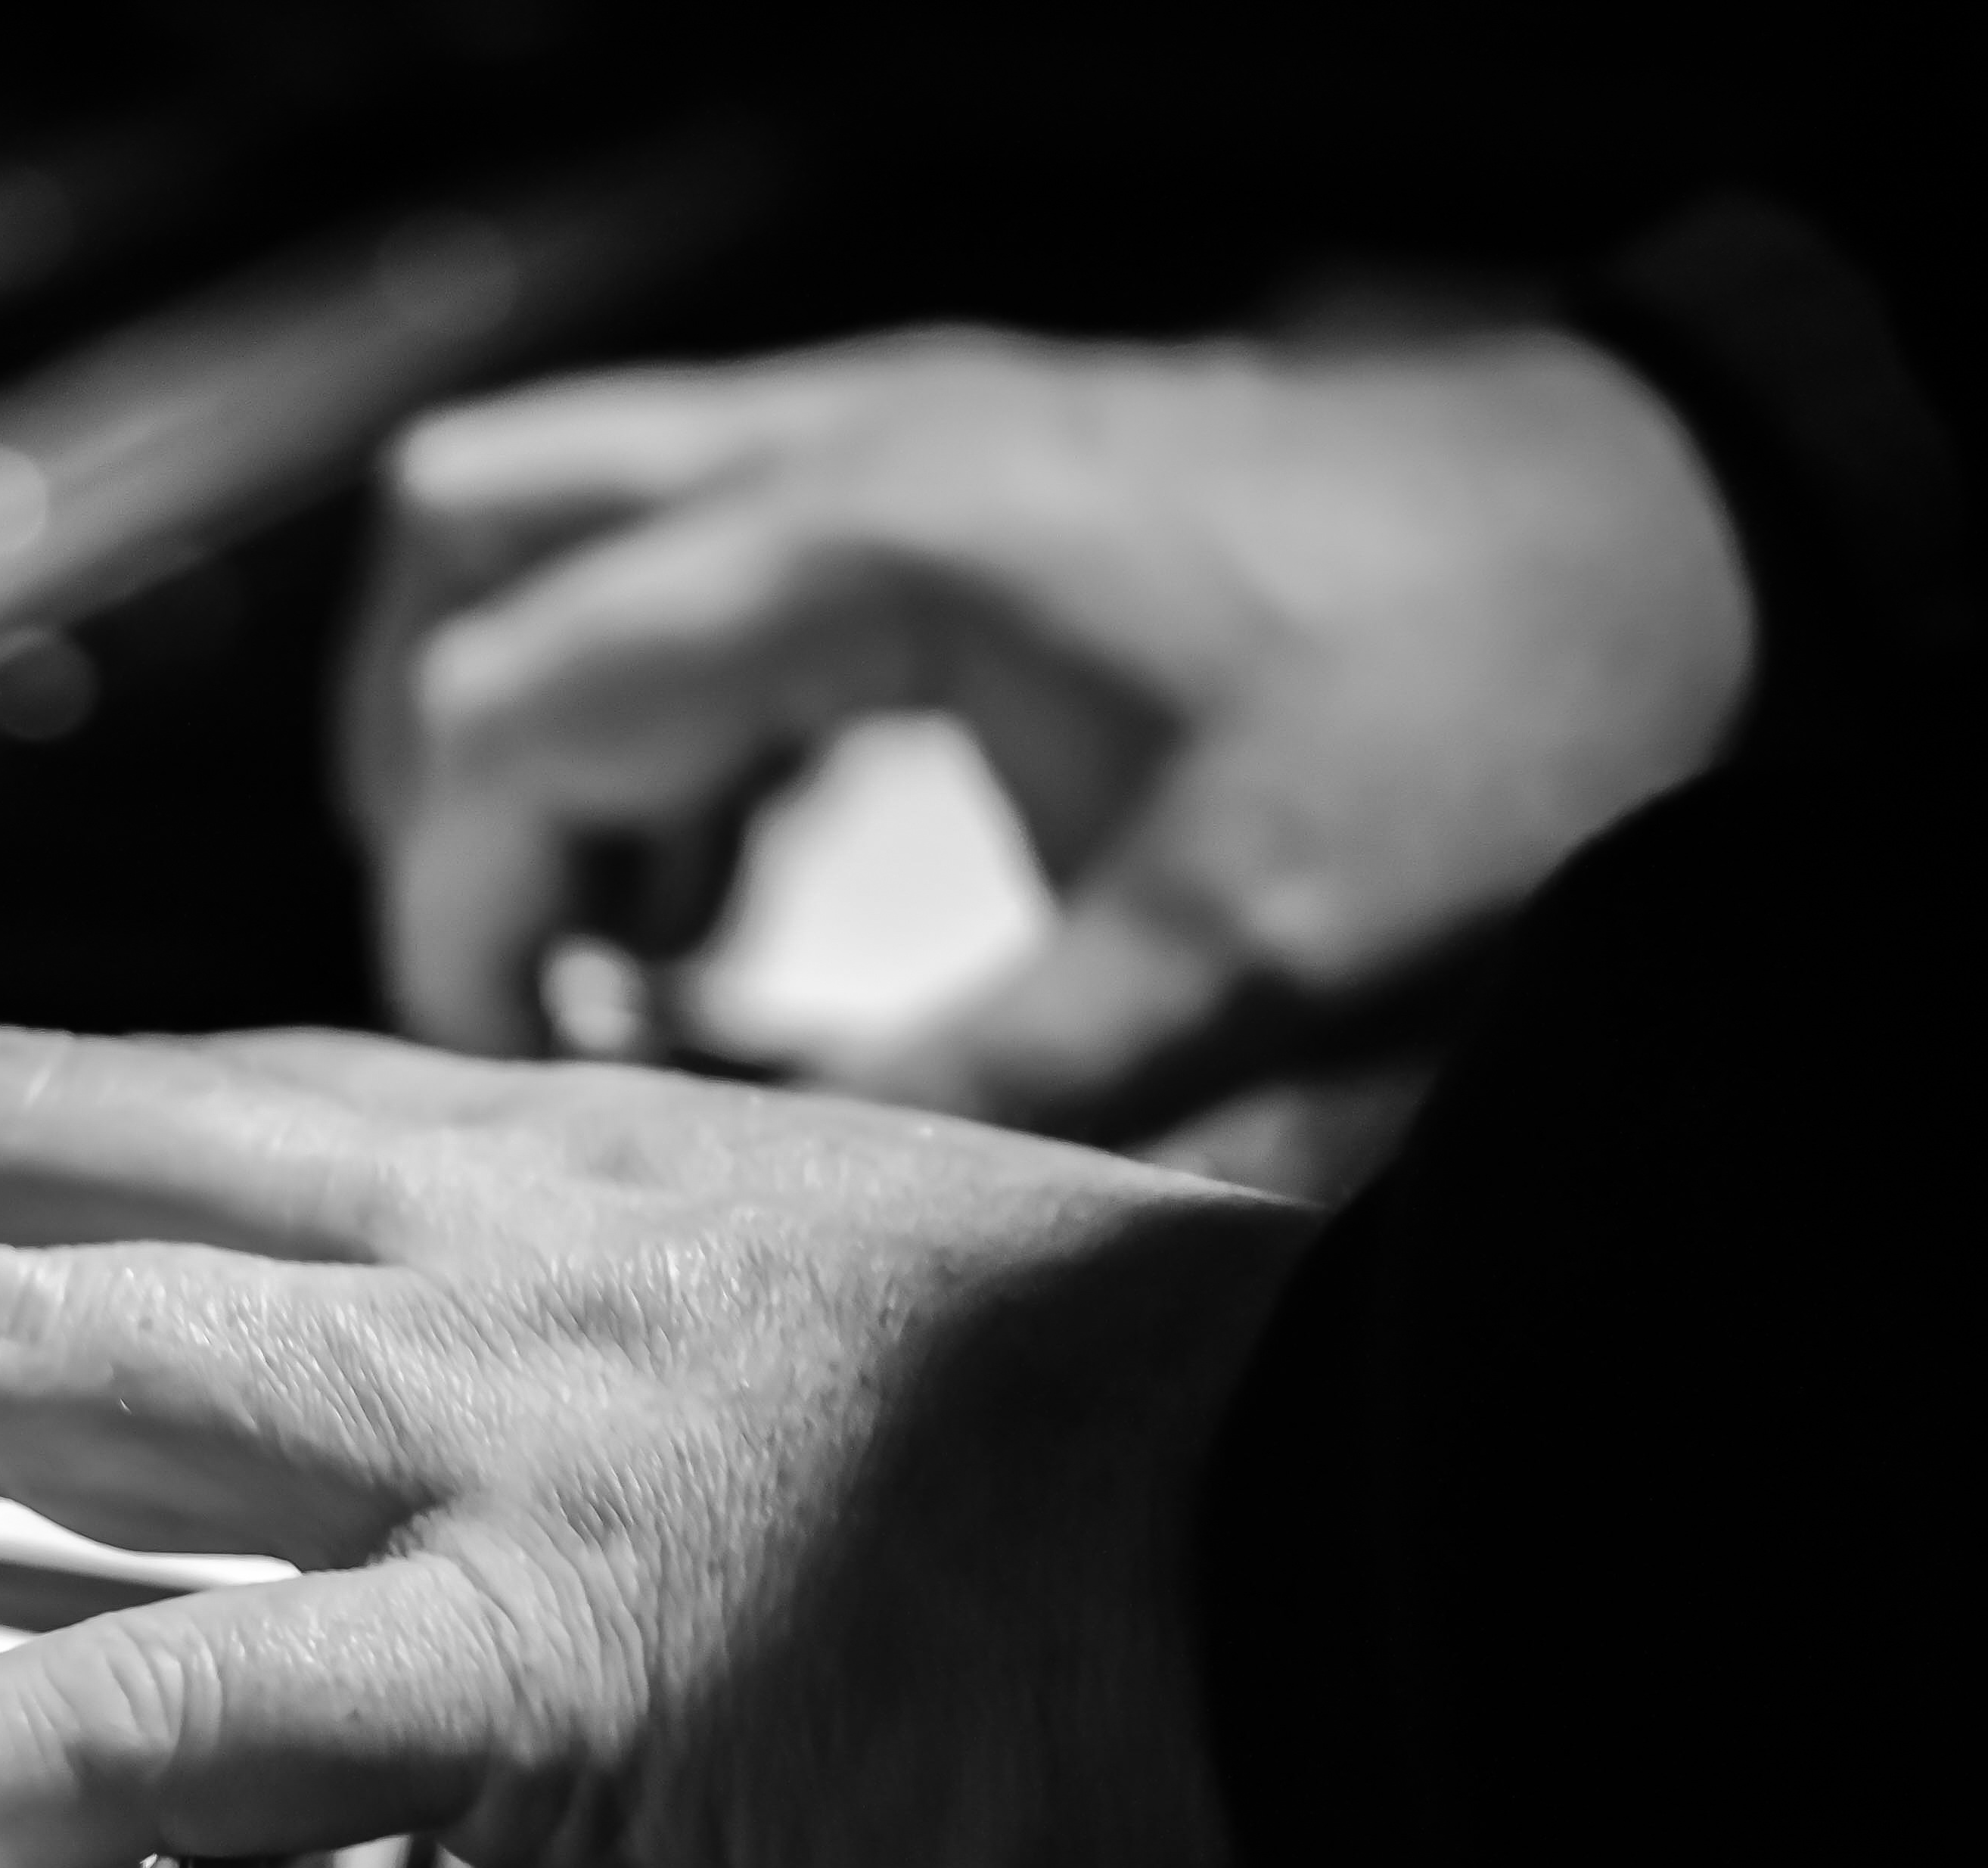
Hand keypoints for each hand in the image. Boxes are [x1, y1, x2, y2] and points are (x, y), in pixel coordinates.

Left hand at [0, 1026, 1324, 1867]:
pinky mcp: (545, 1654)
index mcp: (583, 1151)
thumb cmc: (1187, 1477)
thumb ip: (652, 1361)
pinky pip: (125, 1701)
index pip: (168, 1096)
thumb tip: (531, 1470)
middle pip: (11, 1156)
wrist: (1414, 1543)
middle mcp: (502, 1231)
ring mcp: (505, 1423)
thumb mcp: (868, 1340)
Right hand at [343, 325, 1750, 1133]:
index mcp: (869, 552)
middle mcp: (834, 450)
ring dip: (524, 728)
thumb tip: (737, 1204)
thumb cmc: (1469, 718)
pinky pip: (667, 551)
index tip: (508, 1074)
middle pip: (454, 557)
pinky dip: (640, 706)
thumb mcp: (1222, 964)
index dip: (457, 913)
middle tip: (529, 978)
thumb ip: (965, 1091)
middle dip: (438, 785)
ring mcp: (870, 433)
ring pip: (537, 526)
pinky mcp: (920, 465)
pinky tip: (725, 870)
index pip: (505, 712)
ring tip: (624, 937)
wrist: (1657, 536)